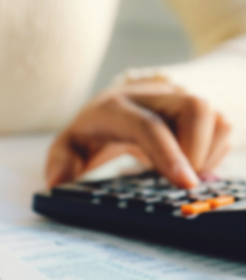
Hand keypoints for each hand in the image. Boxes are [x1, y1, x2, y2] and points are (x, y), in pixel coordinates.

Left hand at [46, 81, 231, 187]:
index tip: (184, 184)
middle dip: (197, 150)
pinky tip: (191, 164)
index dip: (168, 154)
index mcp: (115, 107)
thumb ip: (61, 162)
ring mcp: (176, 98)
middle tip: (185, 182)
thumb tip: (56, 183)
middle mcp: (150, 96)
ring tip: (185, 174)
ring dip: (208, 151)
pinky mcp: (195, 107)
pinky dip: (214, 150)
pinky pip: (222, 125)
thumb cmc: (92, 130)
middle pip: (194, 107)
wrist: (117, 104)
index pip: (148, 125)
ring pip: (214, 115)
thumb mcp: (69, 145)